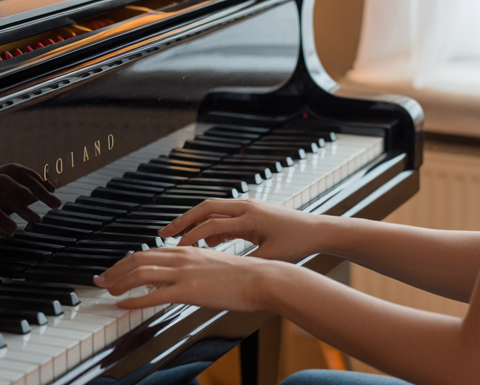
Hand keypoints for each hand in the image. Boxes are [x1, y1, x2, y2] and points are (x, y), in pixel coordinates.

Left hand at [95, 246, 286, 311]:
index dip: (125, 261)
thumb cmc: (242, 276)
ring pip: (141, 273)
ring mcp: (185, 273)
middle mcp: (182, 257)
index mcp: (187, 251)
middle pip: (138, 259)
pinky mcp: (190, 290)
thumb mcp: (212, 266)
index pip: (147, 252)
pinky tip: (124, 305)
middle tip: (100, 279)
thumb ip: (192, 268)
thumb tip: (178, 278)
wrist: (262, 278)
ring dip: (119, 282)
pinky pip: (154, 295)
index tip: (113, 270)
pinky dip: (135, 300)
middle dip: (115, 270)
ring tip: (107, 291)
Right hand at [159, 198, 325, 261]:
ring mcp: (247, 207)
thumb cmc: (297, 244)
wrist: (316, 230)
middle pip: (205, 208)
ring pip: (211, 209)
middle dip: (182, 221)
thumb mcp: (270, 257)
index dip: (192, 237)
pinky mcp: (249, 211)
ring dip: (192, 222)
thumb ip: (246, 262)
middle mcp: (246, 207)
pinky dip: (209, 226)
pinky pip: (222, 215)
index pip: (212, 224)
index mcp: (250, 218)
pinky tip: (203, 243)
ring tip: (176, 238)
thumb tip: (223, 272)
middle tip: (162, 234)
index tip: (175, 249)